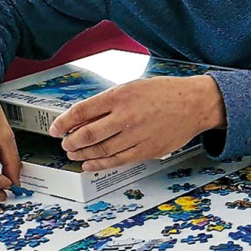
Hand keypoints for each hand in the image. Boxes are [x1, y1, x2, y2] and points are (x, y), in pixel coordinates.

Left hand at [51, 75, 227, 171]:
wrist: (195, 104)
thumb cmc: (165, 93)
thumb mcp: (132, 87)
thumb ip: (108, 102)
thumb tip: (84, 117)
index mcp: (120, 96)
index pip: (82, 111)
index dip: (63, 122)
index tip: (55, 128)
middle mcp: (126, 116)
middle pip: (88, 134)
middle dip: (70, 141)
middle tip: (64, 143)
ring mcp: (137, 135)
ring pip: (101, 150)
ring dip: (82, 154)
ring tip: (74, 153)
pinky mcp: (146, 150)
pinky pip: (117, 160)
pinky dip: (100, 163)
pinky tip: (90, 163)